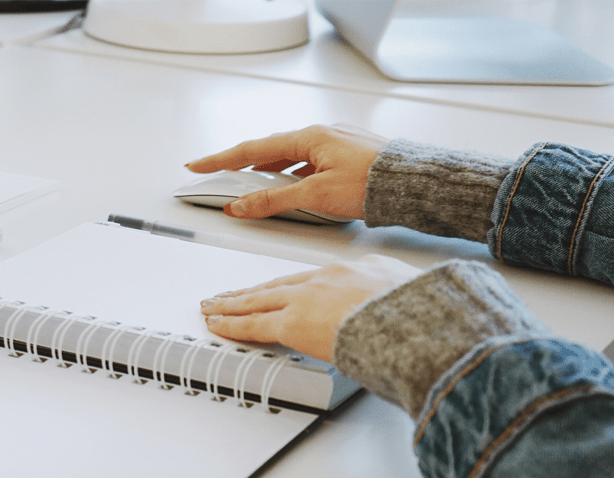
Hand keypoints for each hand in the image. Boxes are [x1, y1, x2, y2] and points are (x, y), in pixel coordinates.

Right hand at [185, 124, 388, 220]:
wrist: (415, 184)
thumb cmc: (374, 183)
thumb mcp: (315, 196)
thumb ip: (273, 201)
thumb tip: (242, 206)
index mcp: (309, 137)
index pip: (252, 150)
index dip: (221, 160)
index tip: (198, 165)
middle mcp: (322, 135)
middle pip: (270, 151)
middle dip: (243, 166)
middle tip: (221, 177)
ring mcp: (336, 145)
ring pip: (291, 159)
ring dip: (269, 173)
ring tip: (254, 189)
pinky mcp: (349, 157)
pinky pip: (310, 164)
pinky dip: (294, 177)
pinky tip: (295, 190)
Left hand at [199, 255, 421, 361]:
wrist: (416, 322)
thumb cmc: (424, 315)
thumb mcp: (413, 296)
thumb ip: (396, 303)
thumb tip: (402, 315)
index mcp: (356, 270)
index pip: (311, 279)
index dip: (288, 286)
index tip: (277, 290)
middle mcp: (326, 278)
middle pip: (278, 284)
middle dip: (251, 291)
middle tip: (230, 294)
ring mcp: (307, 299)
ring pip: (258, 300)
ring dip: (232, 304)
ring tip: (213, 306)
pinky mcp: (293, 323)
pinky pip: (253, 324)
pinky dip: (231, 324)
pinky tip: (216, 325)